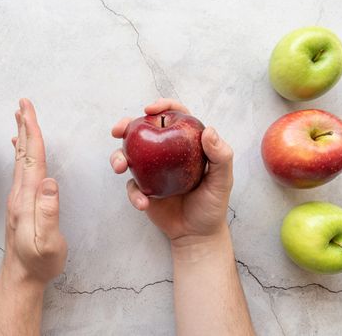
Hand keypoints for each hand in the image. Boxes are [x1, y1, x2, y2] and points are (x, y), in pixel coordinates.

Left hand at [5, 98, 66, 283]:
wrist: (21, 276)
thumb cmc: (39, 261)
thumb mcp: (48, 242)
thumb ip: (48, 213)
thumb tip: (50, 182)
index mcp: (28, 198)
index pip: (32, 158)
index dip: (32, 132)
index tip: (28, 110)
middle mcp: (20, 194)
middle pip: (24, 153)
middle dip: (25, 126)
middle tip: (23, 104)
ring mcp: (19, 198)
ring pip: (21, 160)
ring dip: (22, 136)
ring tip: (21, 118)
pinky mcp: (21, 203)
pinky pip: (21, 170)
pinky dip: (21, 154)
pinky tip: (19, 149)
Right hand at [110, 99, 233, 246]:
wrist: (197, 235)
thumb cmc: (212, 204)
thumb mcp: (223, 181)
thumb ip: (221, 157)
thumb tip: (208, 130)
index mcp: (184, 143)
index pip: (173, 117)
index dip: (162, 107)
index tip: (150, 109)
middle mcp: (165, 152)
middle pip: (142, 131)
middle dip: (125, 126)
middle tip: (118, 130)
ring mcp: (150, 170)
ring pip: (128, 155)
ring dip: (118, 157)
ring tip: (120, 167)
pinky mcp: (141, 189)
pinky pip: (131, 186)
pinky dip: (134, 194)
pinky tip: (143, 202)